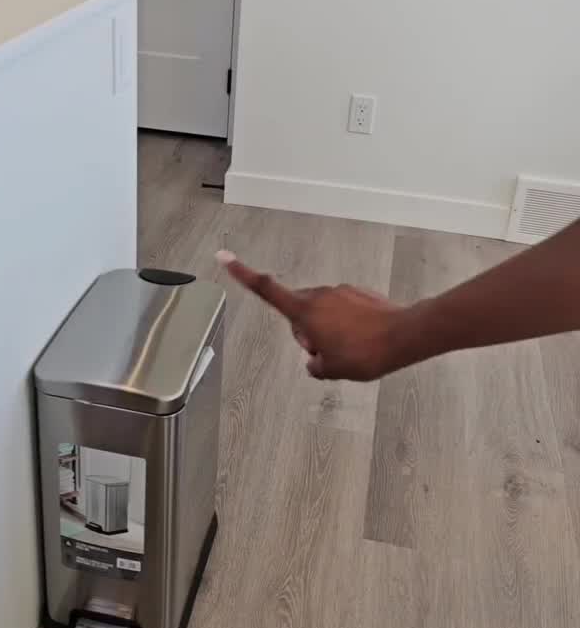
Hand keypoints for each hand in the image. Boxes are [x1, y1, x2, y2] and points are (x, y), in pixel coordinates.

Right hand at [217, 252, 408, 381]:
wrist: (403, 336)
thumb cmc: (364, 354)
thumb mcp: (332, 370)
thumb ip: (315, 366)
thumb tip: (313, 361)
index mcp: (305, 311)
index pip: (267, 290)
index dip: (242, 274)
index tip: (224, 257)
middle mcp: (319, 295)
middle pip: (298, 312)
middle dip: (306, 332)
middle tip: (328, 354)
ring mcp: (340, 291)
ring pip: (322, 312)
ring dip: (328, 329)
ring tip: (352, 348)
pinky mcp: (358, 293)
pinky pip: (342, 309)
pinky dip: (346, 324)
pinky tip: (363, 338)